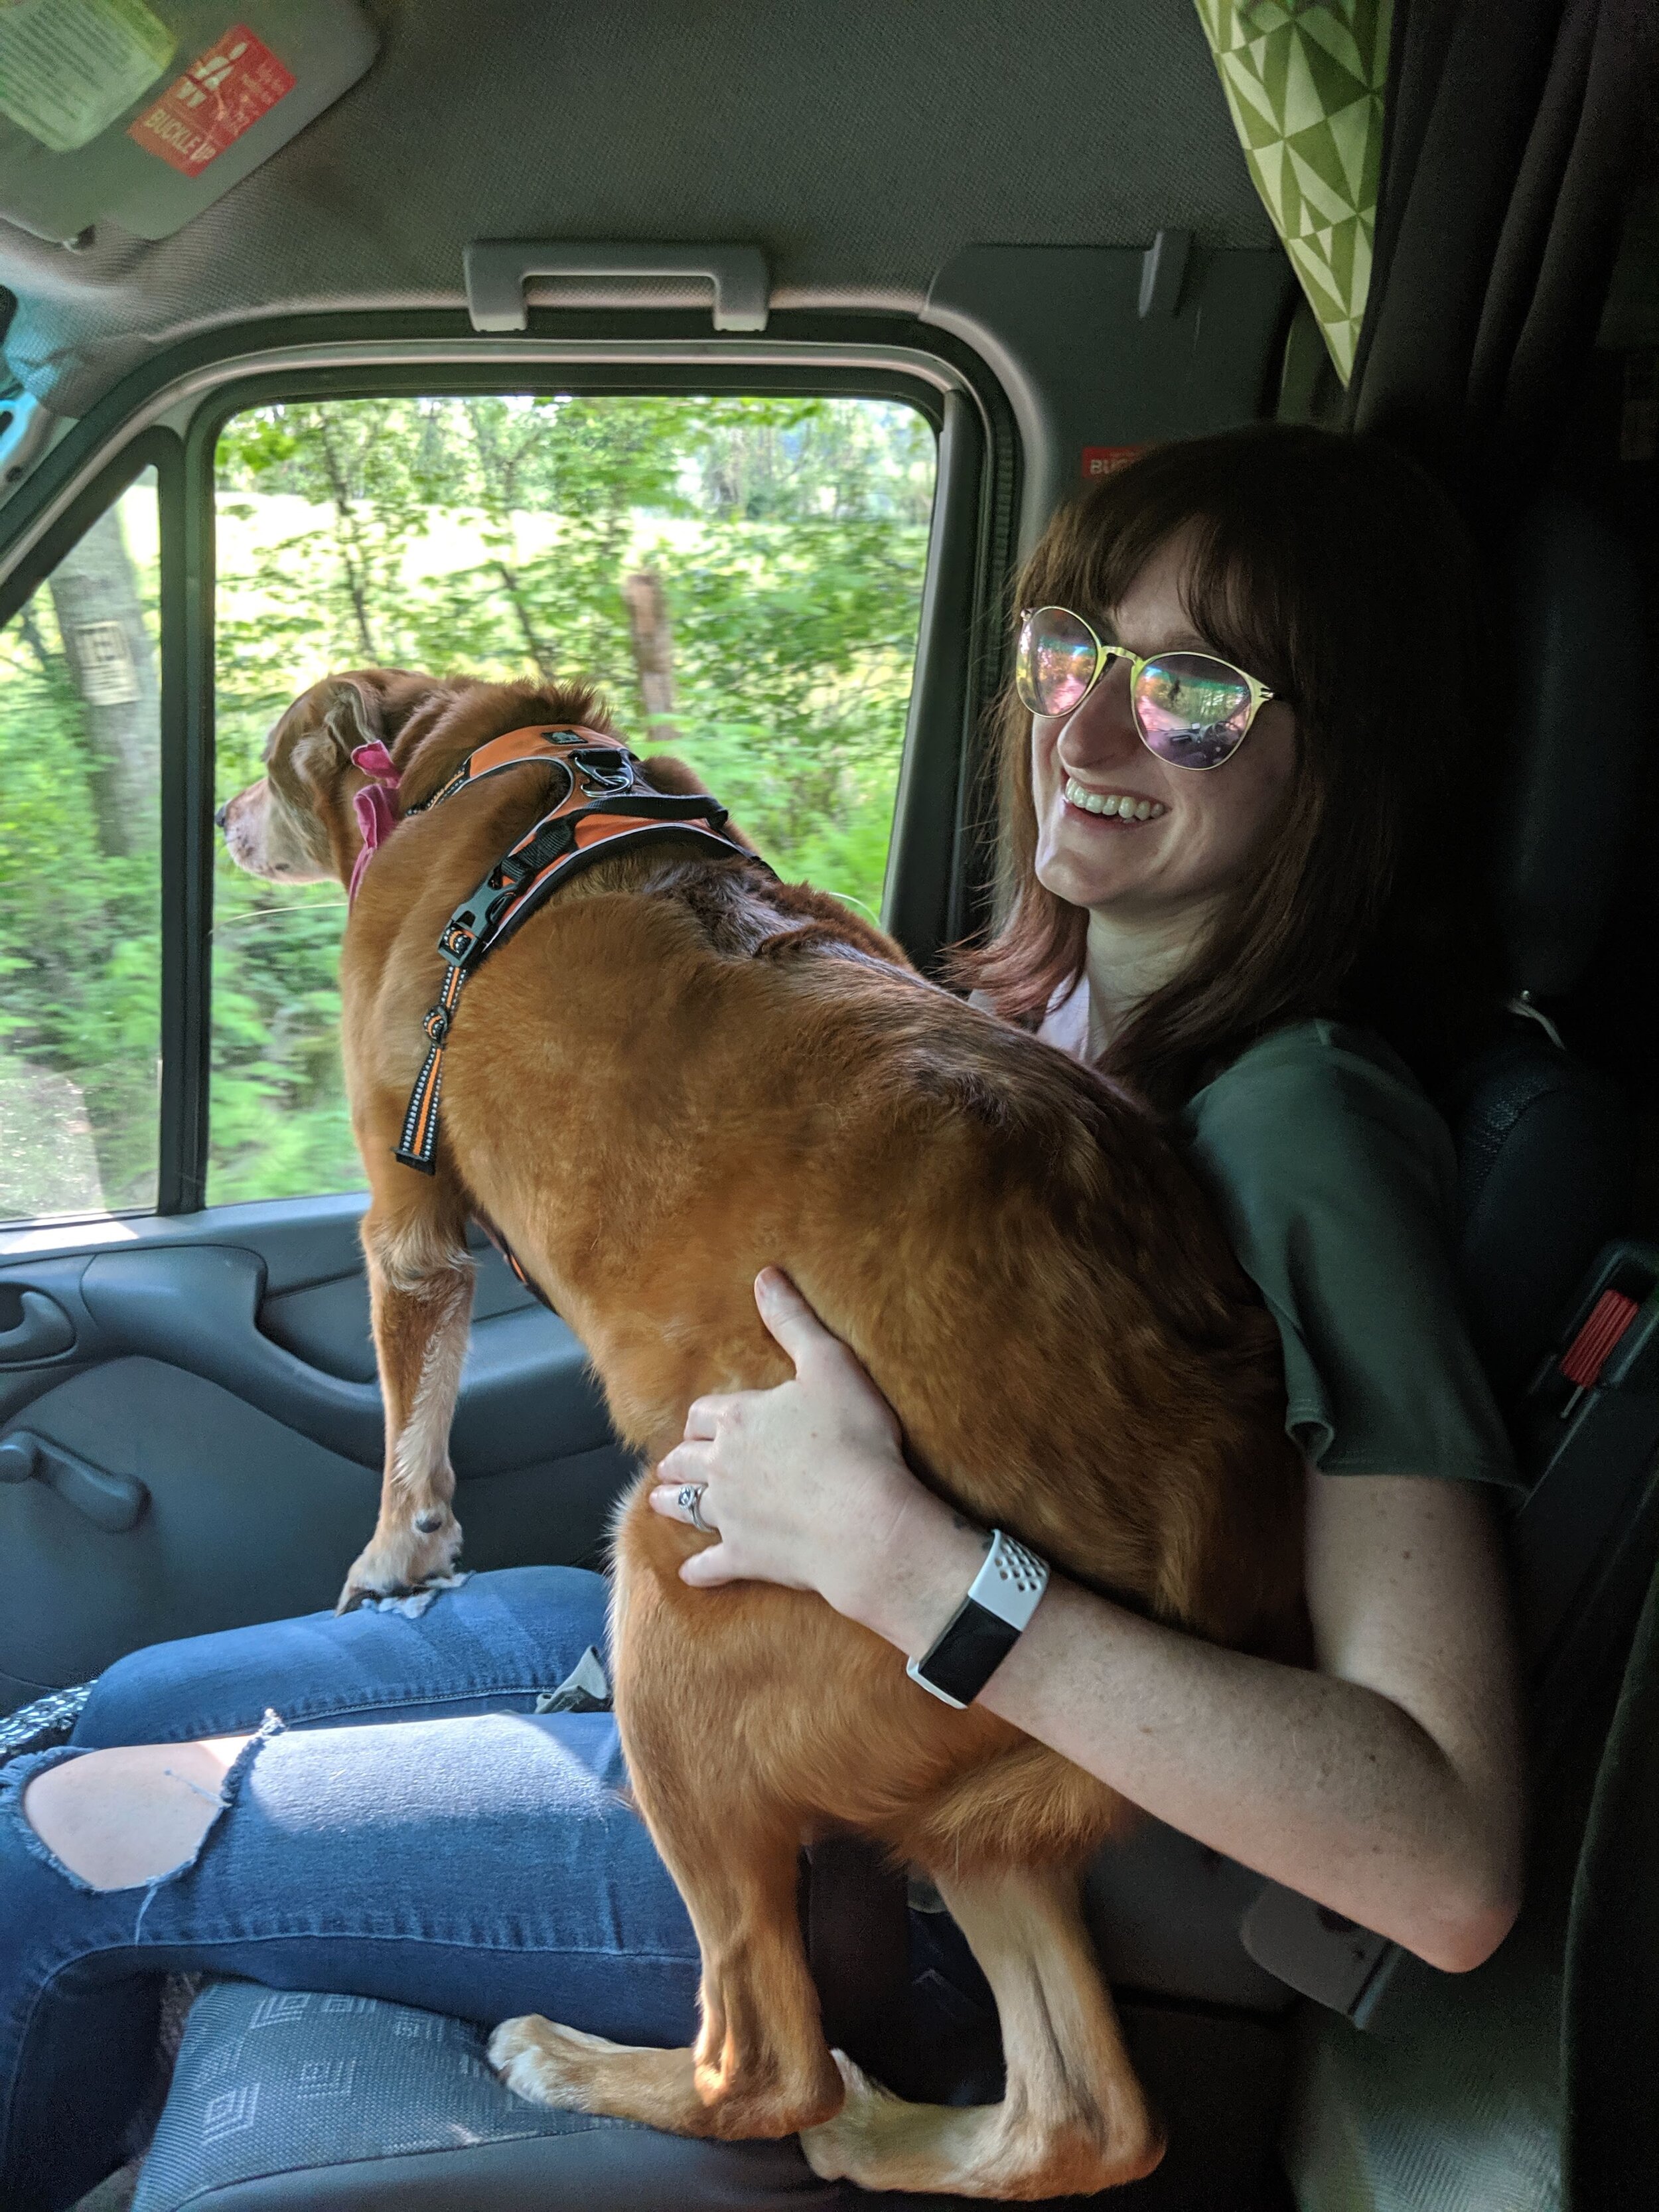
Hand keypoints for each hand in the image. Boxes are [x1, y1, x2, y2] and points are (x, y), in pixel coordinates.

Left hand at [650, 1268, 926, 1621]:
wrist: (864, 1523)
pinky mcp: (745, 1557)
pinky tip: (692, 1574)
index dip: (704, 1416)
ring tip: (658, 1502)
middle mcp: (722, 1466)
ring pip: (686, 1507)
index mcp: (738, 1418)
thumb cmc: (854, 1440)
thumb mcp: (829, 1364)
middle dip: (679, 1458)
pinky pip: (711, 1566)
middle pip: (686, 1459)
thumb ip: (793, 1321)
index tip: (704, 1422)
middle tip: (672, 1463)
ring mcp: (730, 1515)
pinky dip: (700, 1570)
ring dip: (671, 1503)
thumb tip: (765, 1276)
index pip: (705, 1413)